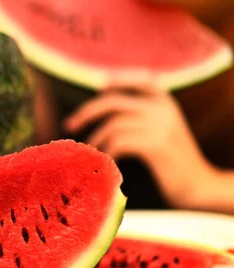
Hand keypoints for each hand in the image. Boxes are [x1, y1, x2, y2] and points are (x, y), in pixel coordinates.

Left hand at [63, 75, 214, 207]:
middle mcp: (162, 108)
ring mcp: (160, 125)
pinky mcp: (156, 144)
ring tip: (91, 153)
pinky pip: (118, 142)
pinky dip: (106, 153)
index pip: (138, 80)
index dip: (117, 80)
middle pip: (112, 102)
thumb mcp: (161, 129)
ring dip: (96, 140)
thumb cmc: (171, 161)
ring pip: (112, 125)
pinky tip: (106, 163)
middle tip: (69, 125)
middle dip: (86, 112)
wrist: (199, 187)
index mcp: (165, 101)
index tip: (98, 86)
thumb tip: (100, 103)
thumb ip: (138, 114)